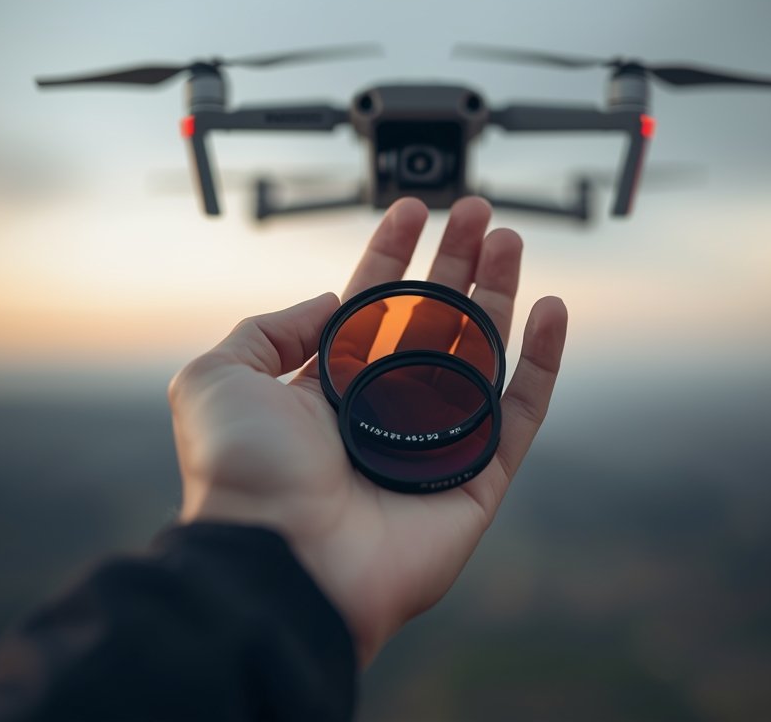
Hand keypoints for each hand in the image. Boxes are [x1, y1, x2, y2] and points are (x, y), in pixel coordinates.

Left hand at [168, 196, 567, 664]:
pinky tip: (550, 311)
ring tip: (509, 240)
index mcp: (329, 383)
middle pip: (433, 318)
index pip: (371, 303)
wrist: (278, 560)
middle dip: (454, 261)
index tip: (411, 210)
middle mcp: (384, 407)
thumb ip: (268, 329)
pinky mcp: (476, 479)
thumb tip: (330, 299)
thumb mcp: (221, 377)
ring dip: (498, 293)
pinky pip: (520, 413)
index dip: (392, 254)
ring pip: (480, 353)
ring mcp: (434, 442)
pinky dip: (543, 364)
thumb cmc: (242, 474)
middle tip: (477, 212)